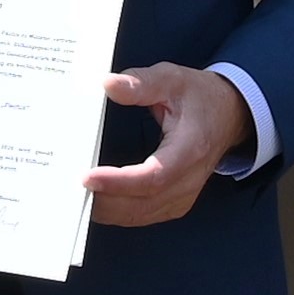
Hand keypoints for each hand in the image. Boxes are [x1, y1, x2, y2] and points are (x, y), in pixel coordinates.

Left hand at [83, 64, 250, 227]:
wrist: (228, 116)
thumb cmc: (199, 97)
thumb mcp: (173, 79)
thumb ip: (142, 83)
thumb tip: (108, 84)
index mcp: (190, 149)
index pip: (153, 176)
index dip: (119, 182)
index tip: (86, 177)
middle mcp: (189, 180)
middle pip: (141, 204)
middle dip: (102, 201)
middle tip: (65, 191)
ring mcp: (183, 196)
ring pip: (139, 215)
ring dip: (105, 210)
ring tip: (70, 198)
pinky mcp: (174, 203)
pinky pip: (141, 215)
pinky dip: (115, 212)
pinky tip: (92, 201)